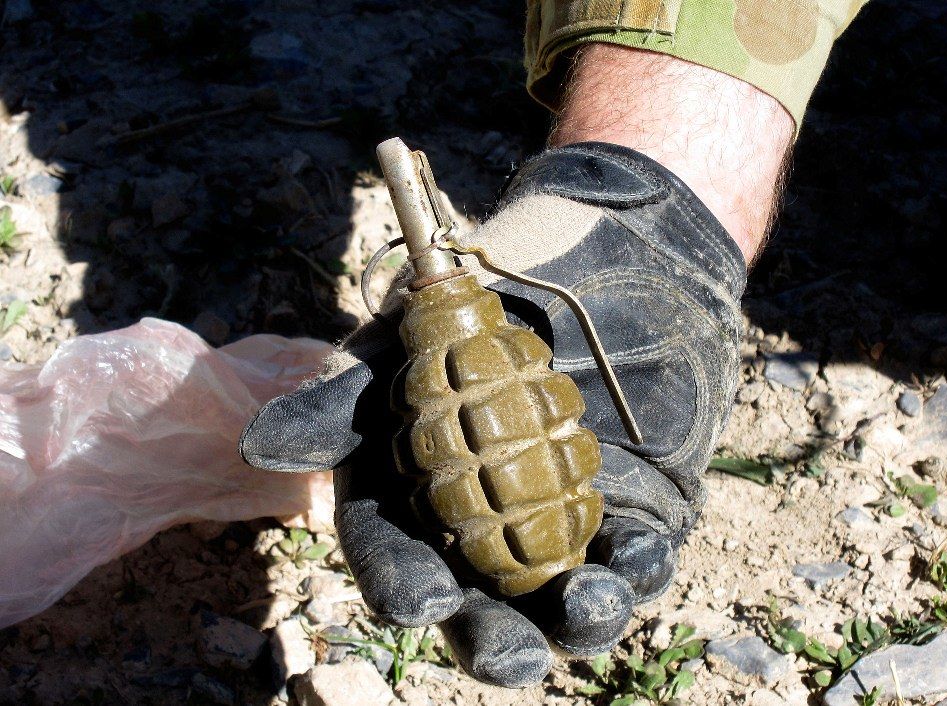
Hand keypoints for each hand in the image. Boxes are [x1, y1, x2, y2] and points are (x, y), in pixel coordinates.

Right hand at [238, 142, 745, 686]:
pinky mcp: (637, 508)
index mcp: (419, 488)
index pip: (399, 552)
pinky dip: (640, 565)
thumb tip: (263, 446)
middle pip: (480, 600)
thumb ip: (349, 392)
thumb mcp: (413, 337)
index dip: (404, 583)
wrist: (606, 247)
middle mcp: (486, 520)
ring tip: (587, 607)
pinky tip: (637, 563)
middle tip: (510, 658)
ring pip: (562, 597)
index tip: (421, 602)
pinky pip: (638, 556)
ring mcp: (564, 520)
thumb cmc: (498, 296)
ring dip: (577, 617)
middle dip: (493, 639)